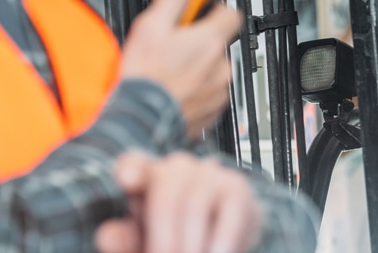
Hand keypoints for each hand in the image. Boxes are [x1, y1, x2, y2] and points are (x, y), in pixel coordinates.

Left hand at [96, 151, 263, 252]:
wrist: (225, 236)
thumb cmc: (176, 235)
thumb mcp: (145, 243)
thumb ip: (124, 240)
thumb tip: (104, 240)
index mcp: (146, 175)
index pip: (134, 164)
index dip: (131, 169)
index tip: (127, 179)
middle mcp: (176, 168)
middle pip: (165, 202)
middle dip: (164, 249)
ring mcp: (208, 175)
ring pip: (195, 208)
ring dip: (190, 252)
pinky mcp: (236, 188)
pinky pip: (230, 211)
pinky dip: (223, 237)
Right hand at [119, 0, 242, 137]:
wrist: (145, 117)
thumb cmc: (147, 76)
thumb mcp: (152, 25)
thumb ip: (175, 4)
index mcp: (210, 42)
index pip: (232, 16)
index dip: (218, 11)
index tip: (206, 12)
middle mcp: (222, 67)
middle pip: (220, 45)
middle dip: (202, 43)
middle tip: (176, 47)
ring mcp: (221, 91)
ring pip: (216, 70)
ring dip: (200, 67)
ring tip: (174, 70)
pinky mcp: (215, 110)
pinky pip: (212, 92)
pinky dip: (199, 88)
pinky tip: (178, 87)